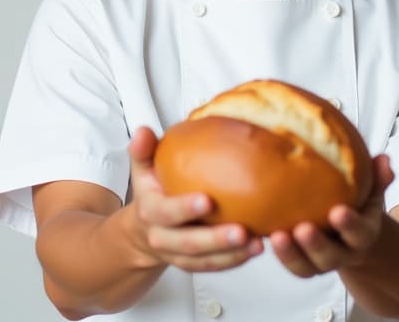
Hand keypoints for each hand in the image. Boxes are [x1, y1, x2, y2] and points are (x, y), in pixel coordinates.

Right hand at [126, 126, 263, 271]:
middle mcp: (162, 237)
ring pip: (204, 260)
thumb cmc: (151, 192)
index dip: (184, 208)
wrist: (143, 230)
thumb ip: (143, 150)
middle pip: (188, 243)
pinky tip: (254, 249)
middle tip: (241, 231)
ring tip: (256, 243)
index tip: (208, 200)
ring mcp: (178, 254)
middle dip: (215, 239)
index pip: (165, 212)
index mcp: (150, 211)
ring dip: (231, 254)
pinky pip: (214, 266)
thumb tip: (143, 132)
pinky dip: (235, 260)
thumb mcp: (143, 169)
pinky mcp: (193, 264)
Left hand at [270, 154, 394, 277]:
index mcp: (363, 235)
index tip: (337, 211)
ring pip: (306, 267)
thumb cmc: (360, 205)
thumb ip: (378, 177)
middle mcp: (344, 253)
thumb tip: (383, 159)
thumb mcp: (373, 191)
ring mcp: (321, 261)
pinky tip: (260, 236)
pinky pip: (290, 264)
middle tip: (303, 228)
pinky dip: (277, 254)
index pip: (360, 234)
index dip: (350, 225)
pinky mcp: (302, 263)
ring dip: (290, 254)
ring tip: (276, 236)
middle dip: (316, 245)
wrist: (354, 234)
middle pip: (331, 257)